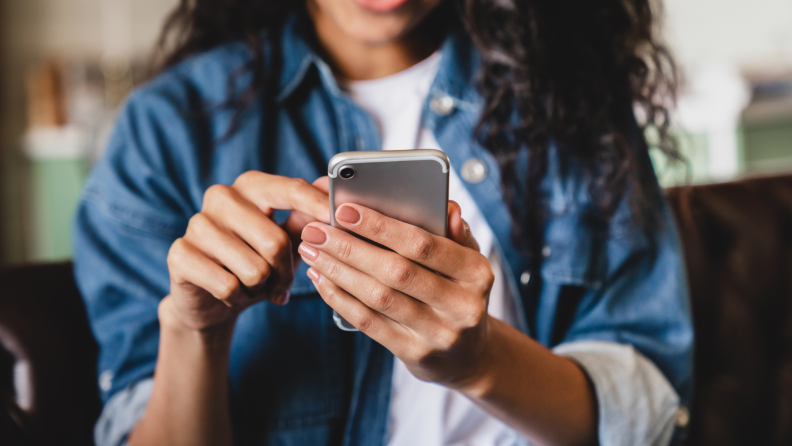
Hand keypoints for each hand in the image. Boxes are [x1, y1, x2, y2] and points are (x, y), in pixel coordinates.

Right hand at [164, 173, 329, 332]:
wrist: (211, 299)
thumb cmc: (255, 262)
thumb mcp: (286, 241)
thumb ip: (306, 218)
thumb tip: (330, 190)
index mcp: (251, 186)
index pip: (290, 189)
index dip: (317, 206)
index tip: (339, 218)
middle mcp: (221, 196)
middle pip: (276, 241)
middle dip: (284, 272)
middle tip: (280, 283)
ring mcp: (197, 223)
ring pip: (254, 269)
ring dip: (260, 288)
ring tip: (252, 285)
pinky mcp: (180, 253)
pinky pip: (228, 286)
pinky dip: (237, 298)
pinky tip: (231, 293)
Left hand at [298, 201, 494, 387]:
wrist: (469, 355)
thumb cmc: (459, 292)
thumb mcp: (467, 261)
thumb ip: (454, 232)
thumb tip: (446, 207)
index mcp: (477, 273)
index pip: (424, 245)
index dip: (381, 226)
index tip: (345, 210)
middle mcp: (462, 305)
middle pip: (396, 271)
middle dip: (350, 247)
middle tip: (316, 230)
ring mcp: (439, 334)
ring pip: (378, 298)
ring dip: (338, 271)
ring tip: (312, 251)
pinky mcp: (415, 354)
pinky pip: (369, 323)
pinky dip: (340, 298)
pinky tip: (321, 279)